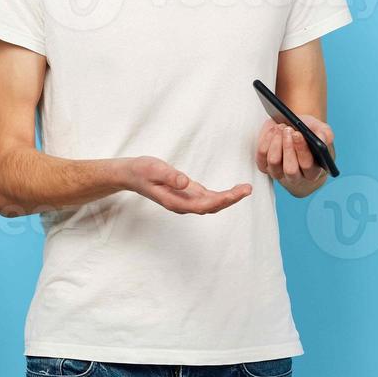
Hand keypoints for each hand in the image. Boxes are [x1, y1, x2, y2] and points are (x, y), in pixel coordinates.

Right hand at [122, 156, 251, 213]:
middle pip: (212, 207)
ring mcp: (185, 200)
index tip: (236, 193)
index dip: (222, 200)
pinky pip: (207, 198)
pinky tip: (233, 190)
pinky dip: (221, 194)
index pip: (204, 205)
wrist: (130, 175)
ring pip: (211, 204)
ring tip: (245, 189)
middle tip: (247, 189)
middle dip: (231, 199)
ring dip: (229, 198)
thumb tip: (186, 182)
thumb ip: (170, 176)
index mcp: (175, 201)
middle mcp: (183, 204)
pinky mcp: (187, 193)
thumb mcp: (153, 169)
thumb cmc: (141, 171)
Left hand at [256, 116, 333, 189]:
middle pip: (290, 169)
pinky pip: (261, 157)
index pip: (307, 166)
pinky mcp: (264, 166)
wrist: (293, 129)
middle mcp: (295, 176)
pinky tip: (273, 131)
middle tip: (288, 130)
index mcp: (313, 171)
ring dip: (276, 142)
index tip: (298, 133)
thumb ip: (326, 134)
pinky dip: (266, 141)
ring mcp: (278, 172)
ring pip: (274, 162)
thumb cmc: (308, 133)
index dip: (302, 150)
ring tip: (281, 127)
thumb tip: (323, 139)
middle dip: (288, 147)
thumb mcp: (320, 129)